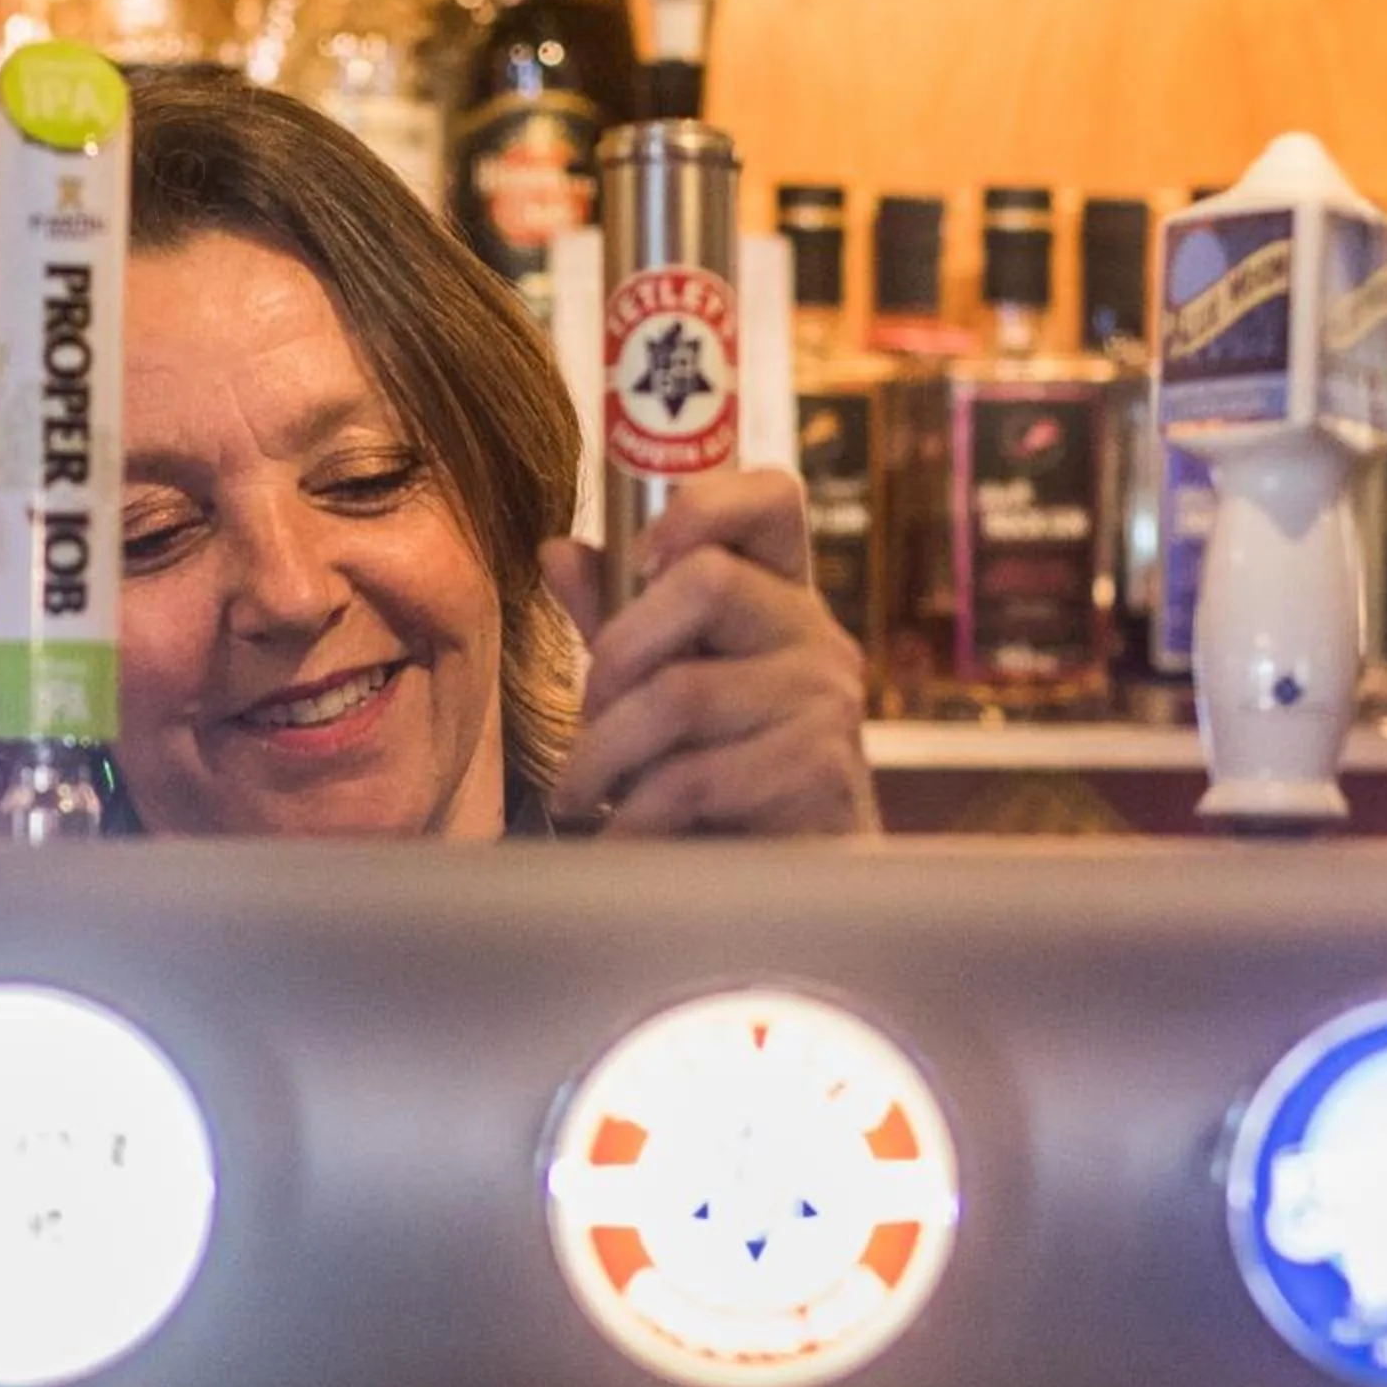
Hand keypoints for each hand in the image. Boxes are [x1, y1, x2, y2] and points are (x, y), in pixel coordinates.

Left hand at [541, 470, 879, 836]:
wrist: (792, 887)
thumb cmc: (720, 778)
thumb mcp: (661, 687)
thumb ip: (616, 620)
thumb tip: (560, 548)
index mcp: (779, 598)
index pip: (772, 498)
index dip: (705, 502)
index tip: (643, 555)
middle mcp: (815, 636)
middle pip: (708, 580)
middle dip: (617, 652)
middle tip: (588, 713)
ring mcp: (826, 701)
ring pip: (681, 693)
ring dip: (605, 753)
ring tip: (583, 792)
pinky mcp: (818, 772)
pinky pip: (695, 778)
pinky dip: (634, 817)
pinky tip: (620, 837)